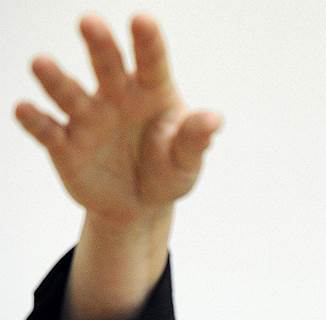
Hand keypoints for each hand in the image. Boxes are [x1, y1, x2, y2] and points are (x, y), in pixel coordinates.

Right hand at [14, 13, 219, 227]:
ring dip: (55, 78)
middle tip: (90, 21)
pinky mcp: (64, 144)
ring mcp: (87, 118)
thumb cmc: (168, 172)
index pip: (152, 62)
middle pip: (107, 65)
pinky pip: (47, 129)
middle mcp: (116, 96)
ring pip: (69, 92)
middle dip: (99, 44)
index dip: (148, 41)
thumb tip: (214, 120)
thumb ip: (195, 139)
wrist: (139, 205)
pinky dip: (34, 120)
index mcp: (152, 92)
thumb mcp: (187, 160)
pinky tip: (24, 108)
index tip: (143, 19)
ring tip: (41, 63)